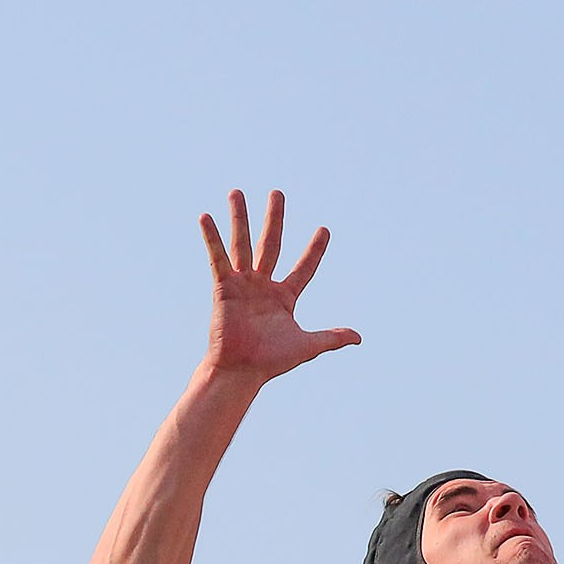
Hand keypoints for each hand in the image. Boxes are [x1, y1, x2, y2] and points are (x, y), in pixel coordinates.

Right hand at [199, 190, 361, 383]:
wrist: (241, 371)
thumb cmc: (270, 361)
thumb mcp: (307, 346)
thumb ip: (332, 338)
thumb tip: (358, 337)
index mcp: (284, 297)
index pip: (304, 267)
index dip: (314, 251)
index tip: (324, 230)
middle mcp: (263, 285)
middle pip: (270, 243)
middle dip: (274, 218)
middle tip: (277, 193)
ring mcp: (242, 284)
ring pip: (242, 244)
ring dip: (239, 218)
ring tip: (236, 192)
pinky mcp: (223, 287)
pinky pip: (217, 258)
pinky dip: (212, 238)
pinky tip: (205, 217)